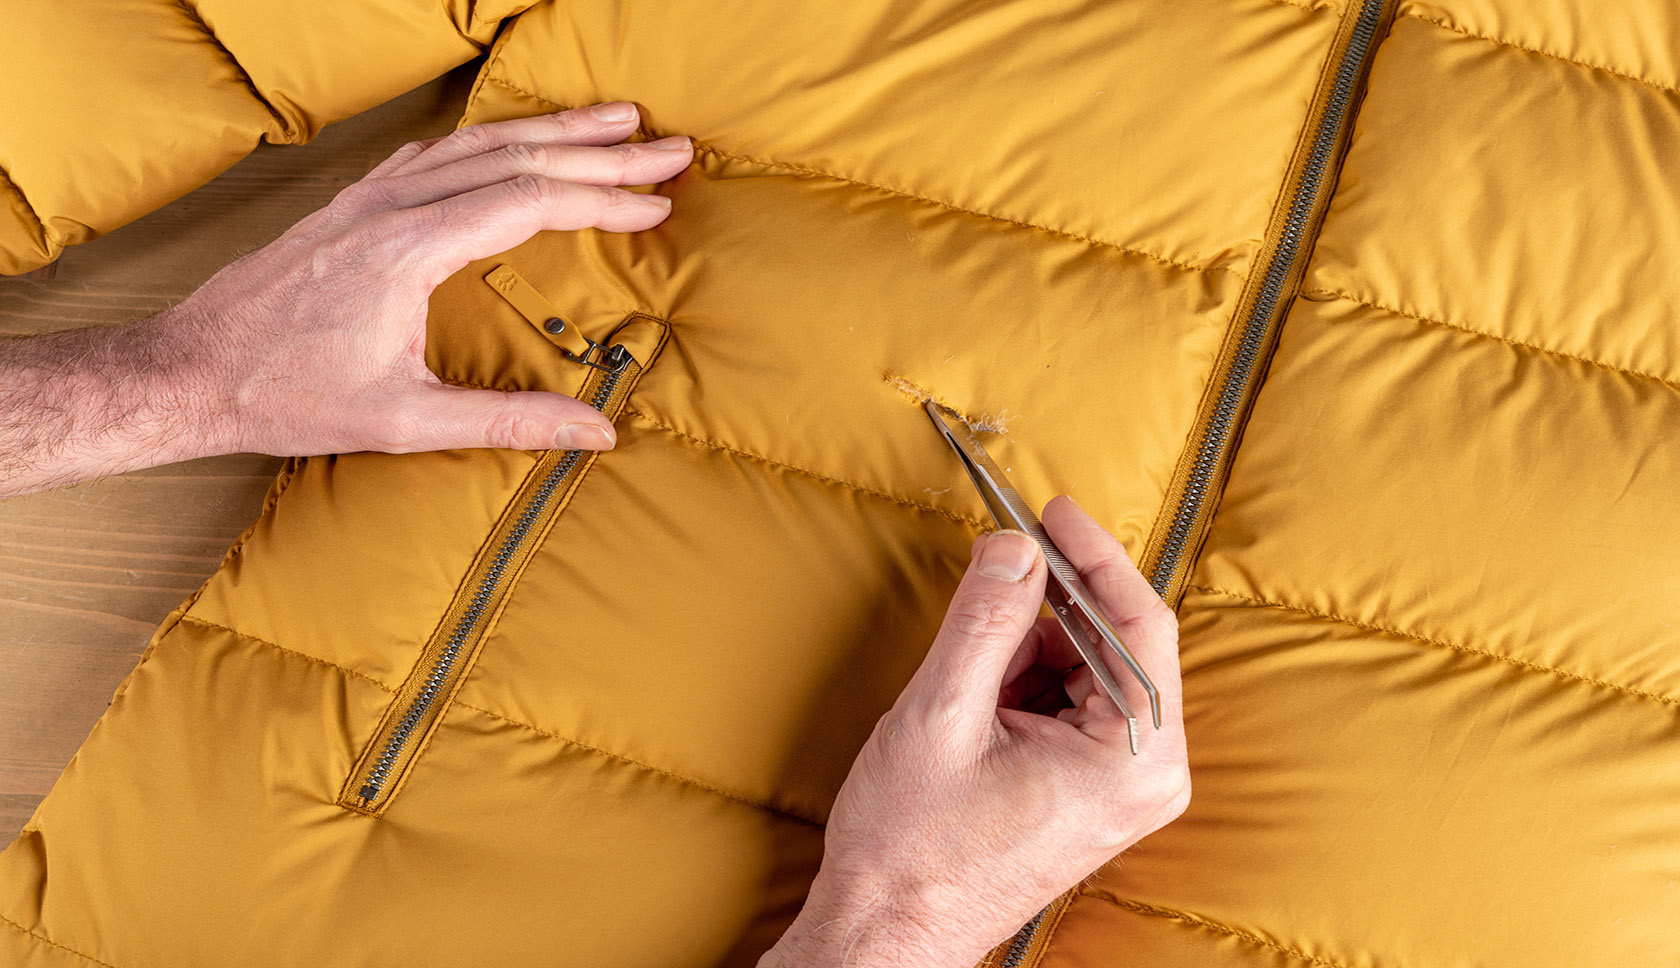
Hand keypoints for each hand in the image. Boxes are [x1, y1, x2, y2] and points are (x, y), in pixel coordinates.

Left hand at [1, 102, 693, 495]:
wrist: (188, 372)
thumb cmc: (287, 398)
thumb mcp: (404, 422)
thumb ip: (506, 422)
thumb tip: (595, 431)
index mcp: (409, 248)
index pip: (530, 200)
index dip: (603, 199)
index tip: (658, 204)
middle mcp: (390, 207)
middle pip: (515, 155)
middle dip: (601, 150)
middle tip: (668, 146)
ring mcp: (367, 198)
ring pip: (476, 142)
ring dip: (552, 130)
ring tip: (614, 123)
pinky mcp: (350, 205)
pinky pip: (436, 153)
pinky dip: (493, 139)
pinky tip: (514, 141)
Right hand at [762, 496, 1188, 966]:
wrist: (887, 930)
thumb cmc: (914, 850)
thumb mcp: (942, 715)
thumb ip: (985, 620)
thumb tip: (1015, 546)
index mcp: (1132, 761)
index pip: (1140, 625)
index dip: (1094, 558)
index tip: (1054, 512)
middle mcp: (1144, 775)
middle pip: (1112, 644)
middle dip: (1042, 613)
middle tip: (984, 590)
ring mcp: (1119, 784)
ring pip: (1083, 668)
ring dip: (1023, 651)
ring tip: (966, 687)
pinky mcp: (1088, 788)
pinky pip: (1068, 701)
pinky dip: (1020, 682)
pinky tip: (976, 706)